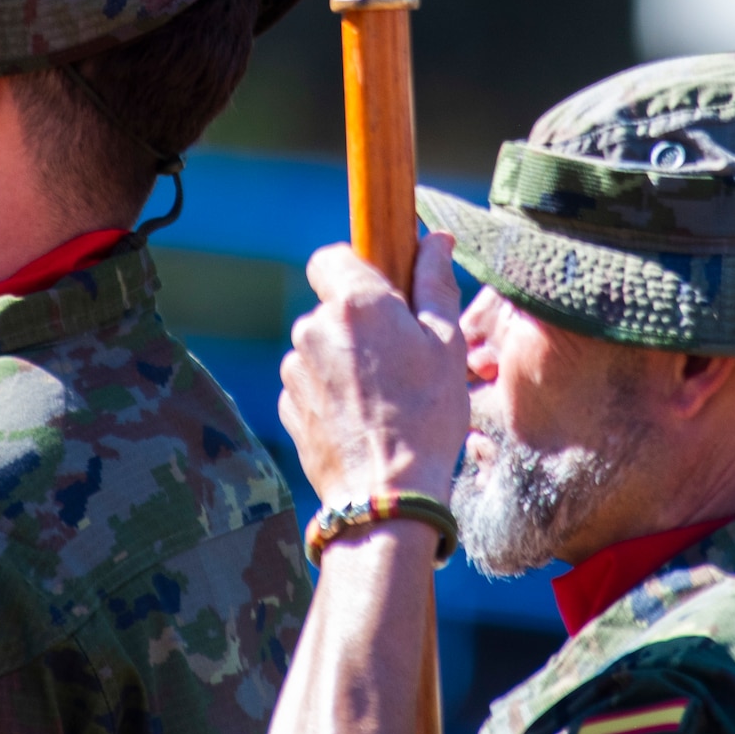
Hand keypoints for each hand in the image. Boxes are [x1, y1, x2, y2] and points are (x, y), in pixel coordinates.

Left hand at [279, 232, 468, 506]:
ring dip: (345, 361)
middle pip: (331, 307)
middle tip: (399, 358)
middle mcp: (314, 328)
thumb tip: (436, 239)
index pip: (331, 257)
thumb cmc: (427, 415)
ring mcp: (294, 367)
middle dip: (359, 324)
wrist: (387, 493)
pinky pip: (309, 383)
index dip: (355, 270)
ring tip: (383, 397)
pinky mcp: (287, 403)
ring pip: (320, 348)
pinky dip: (330, 393)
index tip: (381, 294)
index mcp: (355, 303)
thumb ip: (435, 285)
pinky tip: (361, 419)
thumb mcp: (447, 345)